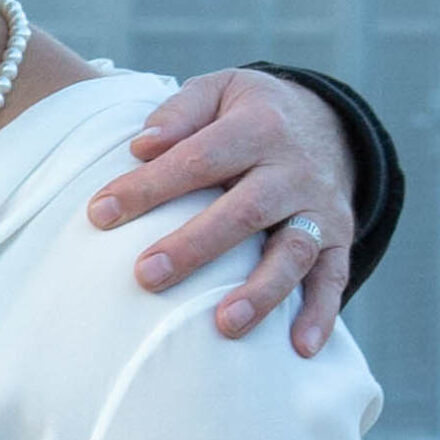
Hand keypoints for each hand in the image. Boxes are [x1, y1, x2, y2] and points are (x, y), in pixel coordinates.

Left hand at [86, 68, 356, 353]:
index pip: (198, 159)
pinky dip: (321, 315)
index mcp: (259, 126)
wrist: (327, 122)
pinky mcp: (339, 239)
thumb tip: (140, 146)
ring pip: (293, 252)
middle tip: (146, 276)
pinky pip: (334, 279)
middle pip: (244, 211)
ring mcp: (320, 208)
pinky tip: (298, 349)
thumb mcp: (219, 90)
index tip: (99, 214)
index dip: (149, 187)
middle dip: (195, 247)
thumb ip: (180, 112)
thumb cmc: (250, 112)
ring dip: (261, 291)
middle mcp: (295, 169)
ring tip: (224, 325)